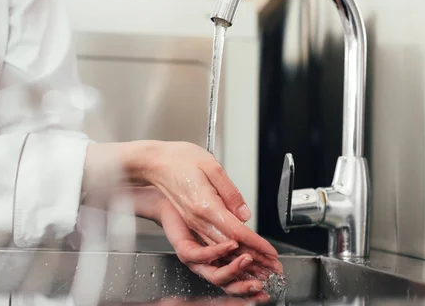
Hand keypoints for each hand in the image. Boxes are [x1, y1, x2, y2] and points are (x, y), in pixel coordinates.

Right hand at [84, 141, 280, 273]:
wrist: (153, 162)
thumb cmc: (178, 159)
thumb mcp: (210, 165)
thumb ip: (230, 191)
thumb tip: (243, 213)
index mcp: (205, 204)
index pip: (236, 230)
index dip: (255, 243)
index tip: (270, 251)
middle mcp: (198, 218)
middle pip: (229, 244)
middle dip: (253, 257)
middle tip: (271, 265)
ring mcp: (193, 221)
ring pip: (220, 246)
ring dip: (241, 256)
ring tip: (260, 263)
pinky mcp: (191, 220)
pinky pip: (210, 239)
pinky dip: (226, 249)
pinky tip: (237, 251)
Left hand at [157, 196, 269, 297]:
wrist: (169, 200)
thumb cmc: (193, 205)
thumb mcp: (221, 207)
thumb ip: (235, 218)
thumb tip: (248, 224)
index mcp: (221, 254)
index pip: (244, 267)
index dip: (261, 268)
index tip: (275, 268)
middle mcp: (210, 260)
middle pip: (232, 280)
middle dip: (250, 282)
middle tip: (267, 276)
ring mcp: (197, 258)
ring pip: (217, 275)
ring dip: (235, 268)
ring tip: (250, 259)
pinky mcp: (185, 250)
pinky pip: (201, 257)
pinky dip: (217, 252)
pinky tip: (231, 245)